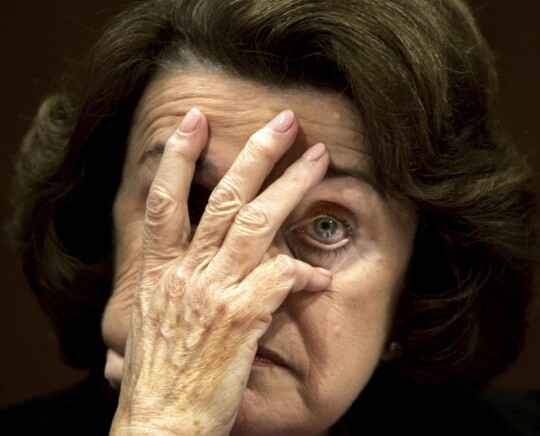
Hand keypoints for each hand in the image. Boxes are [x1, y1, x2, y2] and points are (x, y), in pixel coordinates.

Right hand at [109, 108, 330, 434]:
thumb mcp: (153, 320)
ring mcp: (213, 290)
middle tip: (283, 122)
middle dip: (256, 154)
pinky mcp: (240, 316)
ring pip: (257, 222)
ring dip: (292, 185)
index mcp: (159, 271)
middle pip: (223, 198)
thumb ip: (173, 284)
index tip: (194, 122)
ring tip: (319, 158)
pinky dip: (302, 272)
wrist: (159, 423)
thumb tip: (190, 262)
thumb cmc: (159, 377)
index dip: (177, 156)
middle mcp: (185, 272)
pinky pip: (281, 277)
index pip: (165, 200)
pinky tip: (320, 275)